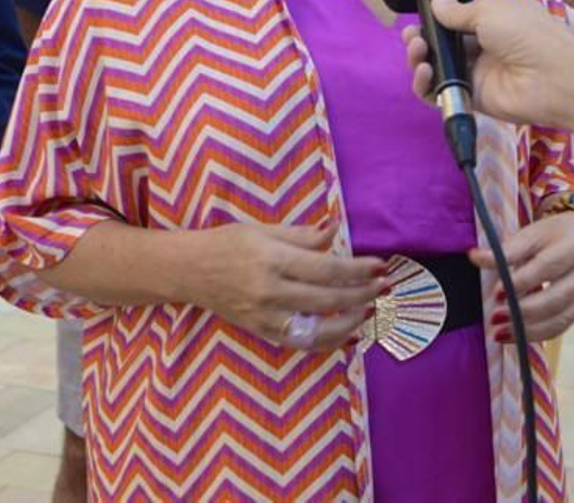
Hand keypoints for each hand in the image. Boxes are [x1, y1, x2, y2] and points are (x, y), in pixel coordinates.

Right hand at [185, 218, 384, 350]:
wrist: (188, 270)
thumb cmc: (226, 243)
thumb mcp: (263, 229)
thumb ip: (302, 235)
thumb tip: (335, 229)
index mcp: (273, 259)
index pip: (327, 268)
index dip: (359, 269)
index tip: (381, 265)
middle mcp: (270, 292)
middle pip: (329, 299)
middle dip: (363, 293)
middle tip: (385, 286)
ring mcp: (266, 317)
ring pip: (319, 330)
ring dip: (351, 322)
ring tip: (370, 309)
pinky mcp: (262, 332)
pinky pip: (302, 344)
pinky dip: (329, 343)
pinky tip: (349, 335)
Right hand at [403, 0, 573, 128]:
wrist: (553, 76)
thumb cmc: (526, 33)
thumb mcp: (489, 10)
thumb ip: (457, 11)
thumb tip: (435, 2)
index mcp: (492, 19)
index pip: (456, 19)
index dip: (436, 19)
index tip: (421, 15)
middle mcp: (483, 46)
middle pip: (443, 44)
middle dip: (422, 39)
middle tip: (412, 36)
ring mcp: (477, 73)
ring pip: (438, 68)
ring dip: (420, 59)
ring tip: (417, 51)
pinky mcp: (472, 98)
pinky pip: (441, 93)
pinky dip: (426, 84)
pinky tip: (425, 71)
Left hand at [470, 209, 573, 342]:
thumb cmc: (552, 236)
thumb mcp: (531, 234)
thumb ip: (505, 250)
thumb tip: (475, 257)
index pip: (545, 268)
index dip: (521, 282)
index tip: (497, 293)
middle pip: (554, 299)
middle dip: (522, 311)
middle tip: (495, 317)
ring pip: (558, 319)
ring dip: (527, 329)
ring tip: (499, 332)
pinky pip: (560, 328)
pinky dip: (535, 335)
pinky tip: (514, 336)